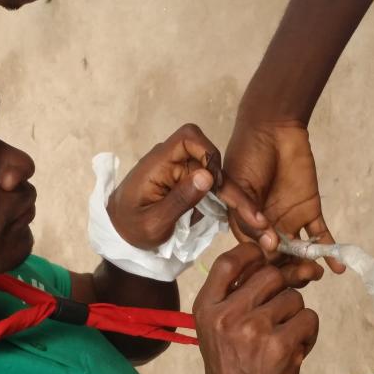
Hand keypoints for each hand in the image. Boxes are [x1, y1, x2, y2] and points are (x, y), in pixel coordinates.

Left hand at [108, 124, 270, 250]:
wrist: (120, 236)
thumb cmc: (130, 230)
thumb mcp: (153, 223)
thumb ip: (179, 200)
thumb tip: (208, 176)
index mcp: (157, 164)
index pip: (188, 137)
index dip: (207, 152)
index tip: (215, 182)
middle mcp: (171, 162)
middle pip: (209, 157)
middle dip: (228, 184)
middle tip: (249, 213)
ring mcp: (180, 172)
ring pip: (214, 173)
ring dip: (231, 195)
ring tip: (254, 220)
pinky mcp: (186, 183)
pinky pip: (210, 185)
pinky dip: (225, 201)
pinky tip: (240, 217)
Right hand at [194, 243, 318, 373]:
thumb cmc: (230, 366)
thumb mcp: (215, 328)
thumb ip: (234, 296)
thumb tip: (273, 261)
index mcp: (207, 308)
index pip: (227, 262)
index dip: (251, 253)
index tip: (265, 258)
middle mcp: (227, 315)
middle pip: (270, 275)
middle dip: (283, 288)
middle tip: (281, 309)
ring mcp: (254, 329)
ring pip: (293, 298)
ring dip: (295, 315)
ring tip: (283, 337)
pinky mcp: (280, 345)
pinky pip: (308, 318)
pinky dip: (308, 333)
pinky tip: (295, 348)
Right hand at [224, 117, 345, 286]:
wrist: (273, 127)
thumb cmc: (247, 153)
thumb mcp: (238, 185)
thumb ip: (246, 213)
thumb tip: (266, 242)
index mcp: (245, 225)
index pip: (253, 254)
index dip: (261, 267)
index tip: (271, 275)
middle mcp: (267, 228)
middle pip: (277, 260)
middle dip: (287, 273)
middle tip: (299, 278)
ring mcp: (289, 221)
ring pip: (299, 252)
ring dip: (307, 266)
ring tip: (315, 275)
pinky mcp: (310, 211)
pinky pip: (320, 235)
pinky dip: (329, 250)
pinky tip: (338, 266)